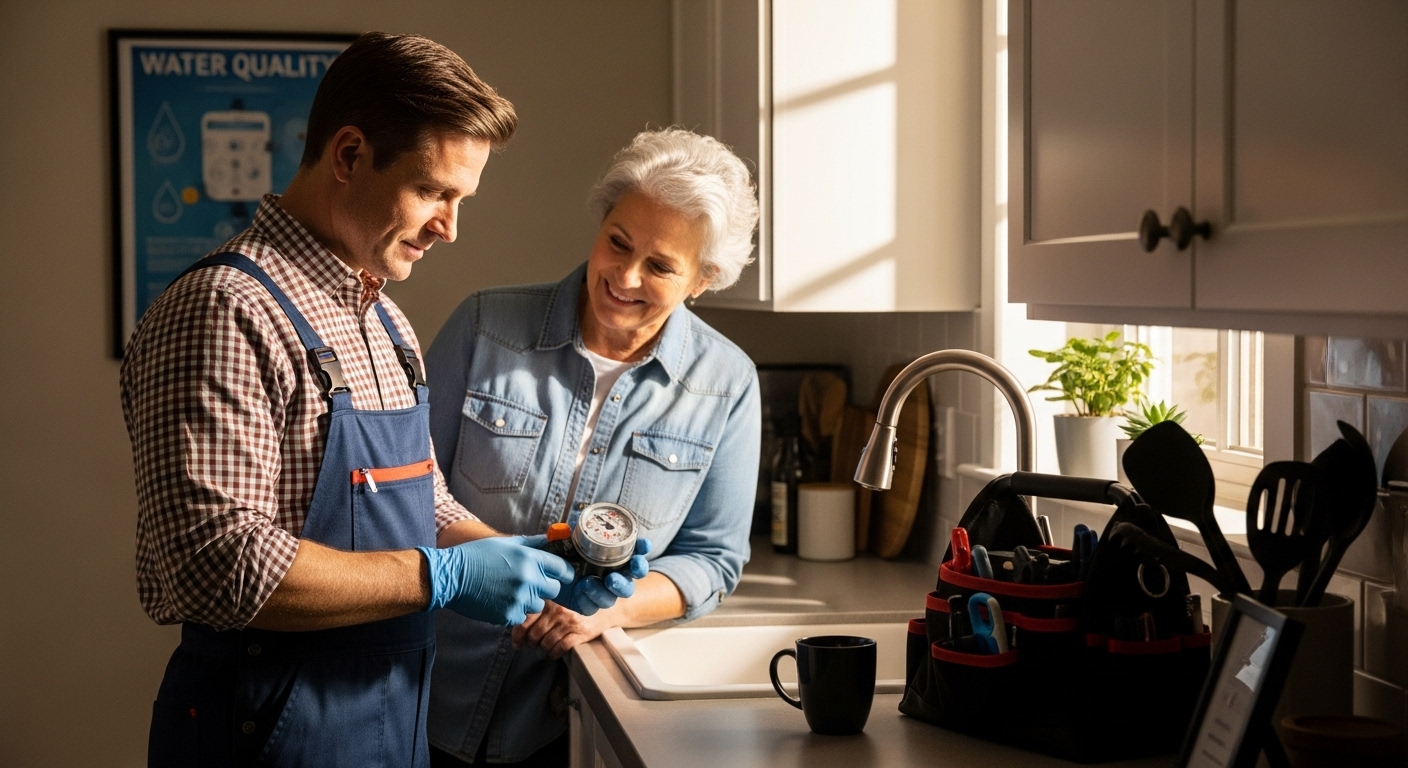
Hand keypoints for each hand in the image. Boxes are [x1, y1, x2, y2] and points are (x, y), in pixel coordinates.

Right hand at [419, 535, 573, 625]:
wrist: (451, 576)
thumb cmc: (477, 556)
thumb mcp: (506, 543)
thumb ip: (532, 543)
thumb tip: (552, 539)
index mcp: (530, 558)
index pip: (562, 568)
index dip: (564, 572)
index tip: (563, 575)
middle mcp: (528, 579)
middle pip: (554, 589)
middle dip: (545, 587)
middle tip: (528, 583)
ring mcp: (519, 598)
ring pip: (537, 605)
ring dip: (528, 600)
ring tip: (508, 591)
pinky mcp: (508, 615)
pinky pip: (521, 616)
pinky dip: (512, 611)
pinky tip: (498, 601)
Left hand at [513, 600, 611, 658]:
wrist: (606, 608)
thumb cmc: (578, 605)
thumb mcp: (558, 601)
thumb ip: (541, 609)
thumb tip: (519, 627)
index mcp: (549, 600)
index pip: (525, 619)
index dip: (518, 634)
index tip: (517, 642)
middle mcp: (558, 610)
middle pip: (534, 634)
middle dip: (530, 644)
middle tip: (532, 646)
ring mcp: (569, 621)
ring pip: (546, 643)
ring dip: (542, 650)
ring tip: (543, 650)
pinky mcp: (580, 633)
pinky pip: (560, 649)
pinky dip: (553, 654)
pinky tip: (553, 654)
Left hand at [552, 537, 651, 615]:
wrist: (542, 574)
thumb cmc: (557, 553)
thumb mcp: (560, 539)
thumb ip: (565, 533)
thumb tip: (567, 526)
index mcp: (612, 555)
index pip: (635, 550)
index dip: (642, 548)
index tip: (644, 544)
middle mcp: (612, 573)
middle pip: (634, 575)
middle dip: (636, 571)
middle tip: (628, 567)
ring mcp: (602, 590)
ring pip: (615, 595)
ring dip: (609, 589)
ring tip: (591, 582)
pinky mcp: (588, 604)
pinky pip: (593, 607)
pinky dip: (588, 598)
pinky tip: (581, 589)